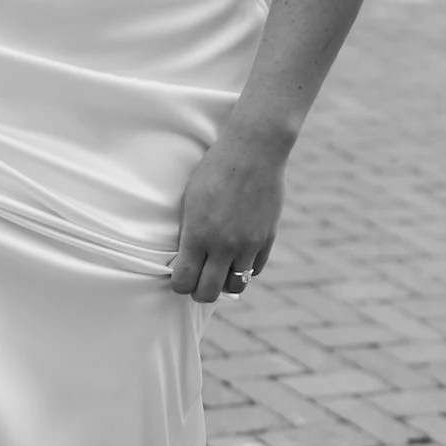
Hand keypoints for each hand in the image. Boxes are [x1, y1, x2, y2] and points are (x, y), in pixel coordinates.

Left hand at [169, 125, 285, 303]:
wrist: (253, 151)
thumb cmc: (214, 171)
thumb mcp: (190, 201)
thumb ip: (189, 234)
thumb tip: (186, 259)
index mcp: (198, 235)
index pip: (183, 281)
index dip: (179, 284)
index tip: (179, 276)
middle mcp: (223, 245)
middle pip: (208, 293)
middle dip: (199, 291)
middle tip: (197, 280)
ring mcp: (248, 244)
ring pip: (235, 286)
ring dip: (224, 282)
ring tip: (219, 269)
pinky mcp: (267, 239)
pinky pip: (254, 269)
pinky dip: (244, 268)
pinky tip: (237, 256)